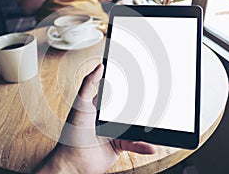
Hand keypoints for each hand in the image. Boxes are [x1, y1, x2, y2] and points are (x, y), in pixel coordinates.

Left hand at [35, 64, 155, 173]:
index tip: (140, 79)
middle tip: (154, 100)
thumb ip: (89, 84)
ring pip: (133, 127)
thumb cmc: (72, 132)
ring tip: (156, 123)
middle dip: (139, 106)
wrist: (74, 162)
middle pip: (127, 109)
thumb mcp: (81, 104)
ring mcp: (113, 132)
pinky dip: (142, 145)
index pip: (115, 92)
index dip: (126, 86)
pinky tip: (150, 146)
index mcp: (98, 106)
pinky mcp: (118, 146)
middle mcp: (106, 118)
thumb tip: (99, 65)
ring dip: (143, 127)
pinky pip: (133, 144)